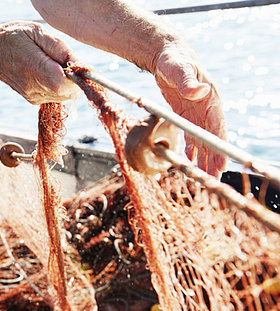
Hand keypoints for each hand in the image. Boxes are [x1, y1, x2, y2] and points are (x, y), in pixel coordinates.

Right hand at [0, 22, 78, 104]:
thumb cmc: (15, 38)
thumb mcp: (38, 33)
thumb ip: (61, 50)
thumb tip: (80, 66)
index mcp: (36, 69)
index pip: (68, 85)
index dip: (79, 77)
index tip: (78, 66)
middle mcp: (35, 88)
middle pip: (70, 92)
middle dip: (74, 79)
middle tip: (63, 61)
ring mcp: (33, 97)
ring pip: (65, 96)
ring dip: (66, 82)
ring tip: (52, 65)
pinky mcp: (33, 100)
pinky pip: (56, 96)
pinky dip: (58, 85)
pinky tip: (47, 72)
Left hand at [153, 43, 226, 176]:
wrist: (166, 55)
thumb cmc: (173, 60)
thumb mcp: (178, 68)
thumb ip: (187, 81)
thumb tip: (199, 90)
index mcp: (210, 98)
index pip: (217, 126)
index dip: (219, 145)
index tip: (221, 163)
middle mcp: (208, 107)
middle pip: (212, 137)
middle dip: (214, 158)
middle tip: (214, 178)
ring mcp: (198, 112)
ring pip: (203, 139)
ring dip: (204, 158)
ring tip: (204, 177)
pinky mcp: (186, 114)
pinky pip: (191, 135)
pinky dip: (192, 149)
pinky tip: (190, 162)